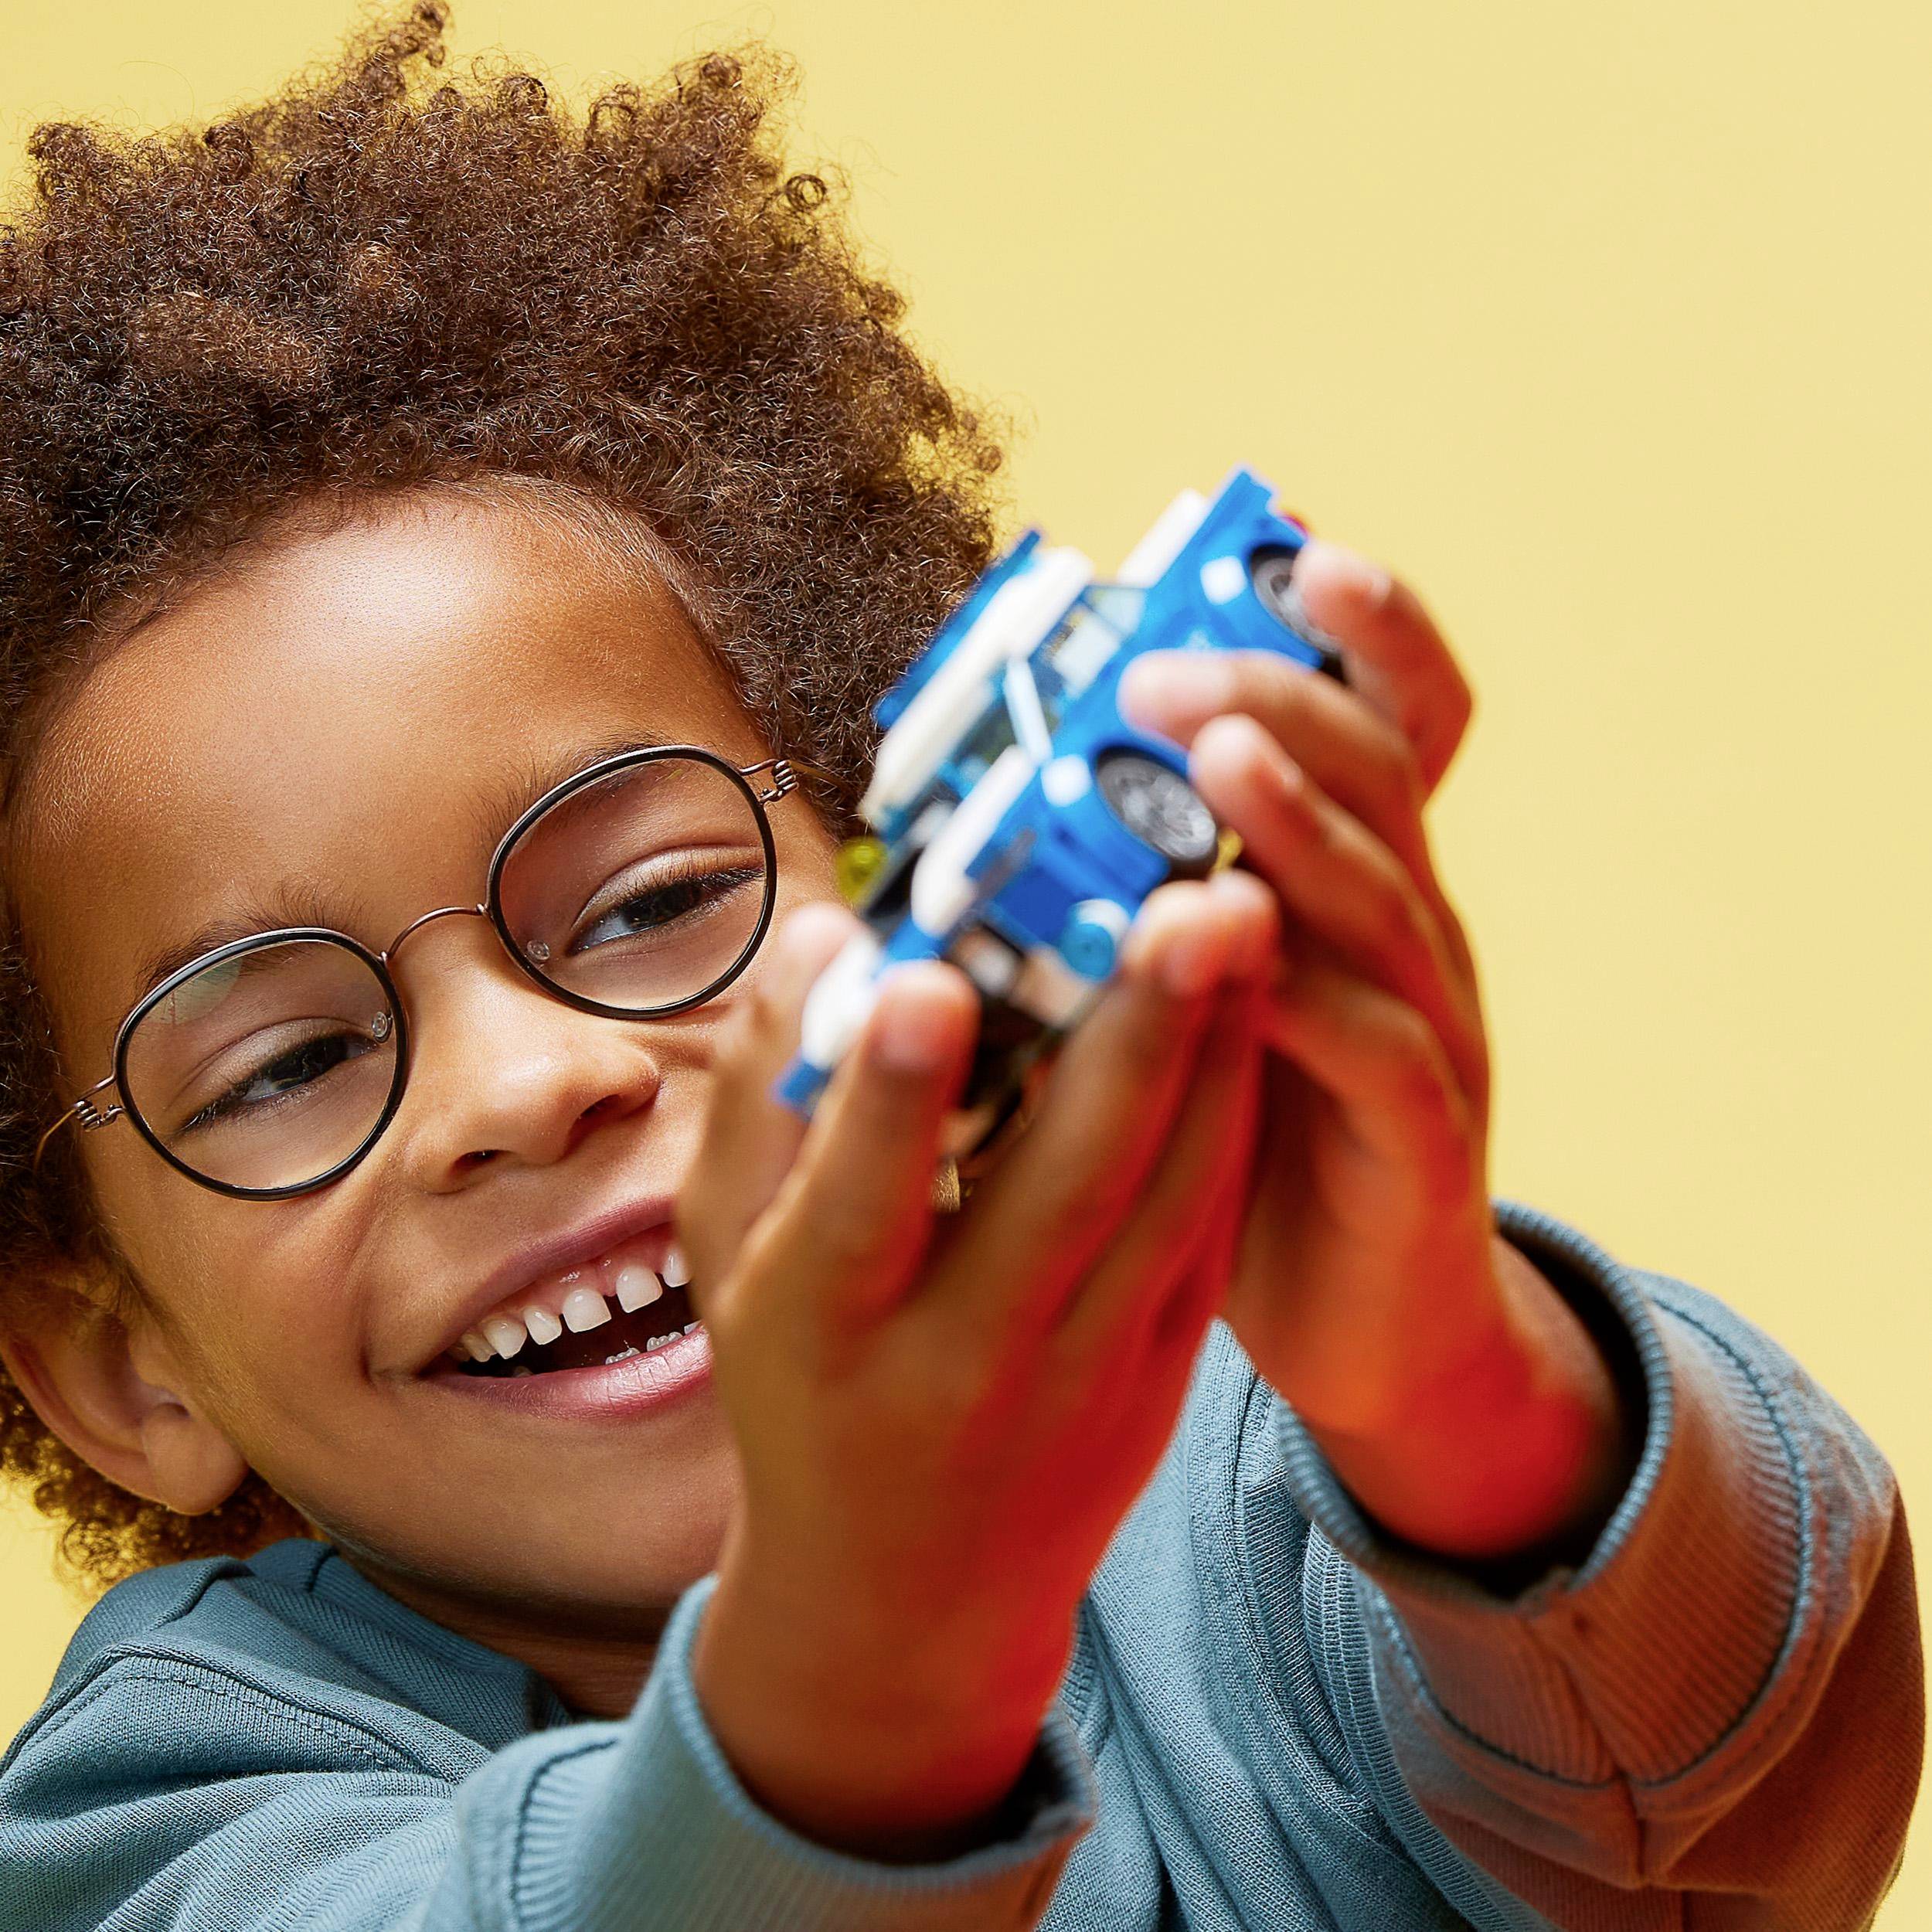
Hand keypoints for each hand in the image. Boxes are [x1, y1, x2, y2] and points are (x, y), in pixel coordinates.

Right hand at [677, 874, 1273, 1859]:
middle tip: (1188, 900)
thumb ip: (765, 1102)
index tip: (932, 978)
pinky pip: (1207, 1232)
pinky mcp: (1161, 1375)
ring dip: (1216, 1055)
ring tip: (1248, 914)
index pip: (859, 1208)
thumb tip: (825, 933)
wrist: (907, 1596)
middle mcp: (961, 1359)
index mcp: (823, 1330)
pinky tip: (1258, 1008)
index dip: (893, 1097)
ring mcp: (1080, 1376)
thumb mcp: (731, 1264)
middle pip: (1063, 1191)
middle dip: (1132, 1037)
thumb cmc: (799, 1386)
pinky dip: (1234, 1117)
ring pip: (1168, 1202)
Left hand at [1118, 541, 1631, 1564]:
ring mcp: (1429, 1025)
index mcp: (1351, 883)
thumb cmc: (1249, 1137)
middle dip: (1283, 696)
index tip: (1297, 550)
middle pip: (1377, 775)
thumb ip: (1141, 907)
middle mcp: (1405, 929)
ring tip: (1218, 748)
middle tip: (1169, 663)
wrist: (1362, 1325)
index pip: (1389, 726)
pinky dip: (1303, 994)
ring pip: (1381, 893)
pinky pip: (1373, 1046)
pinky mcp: (1421, 1134)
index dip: (1363, 635)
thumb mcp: (1200, 996)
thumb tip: (998, 814)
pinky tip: (1232, 953)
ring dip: (1299, 815)